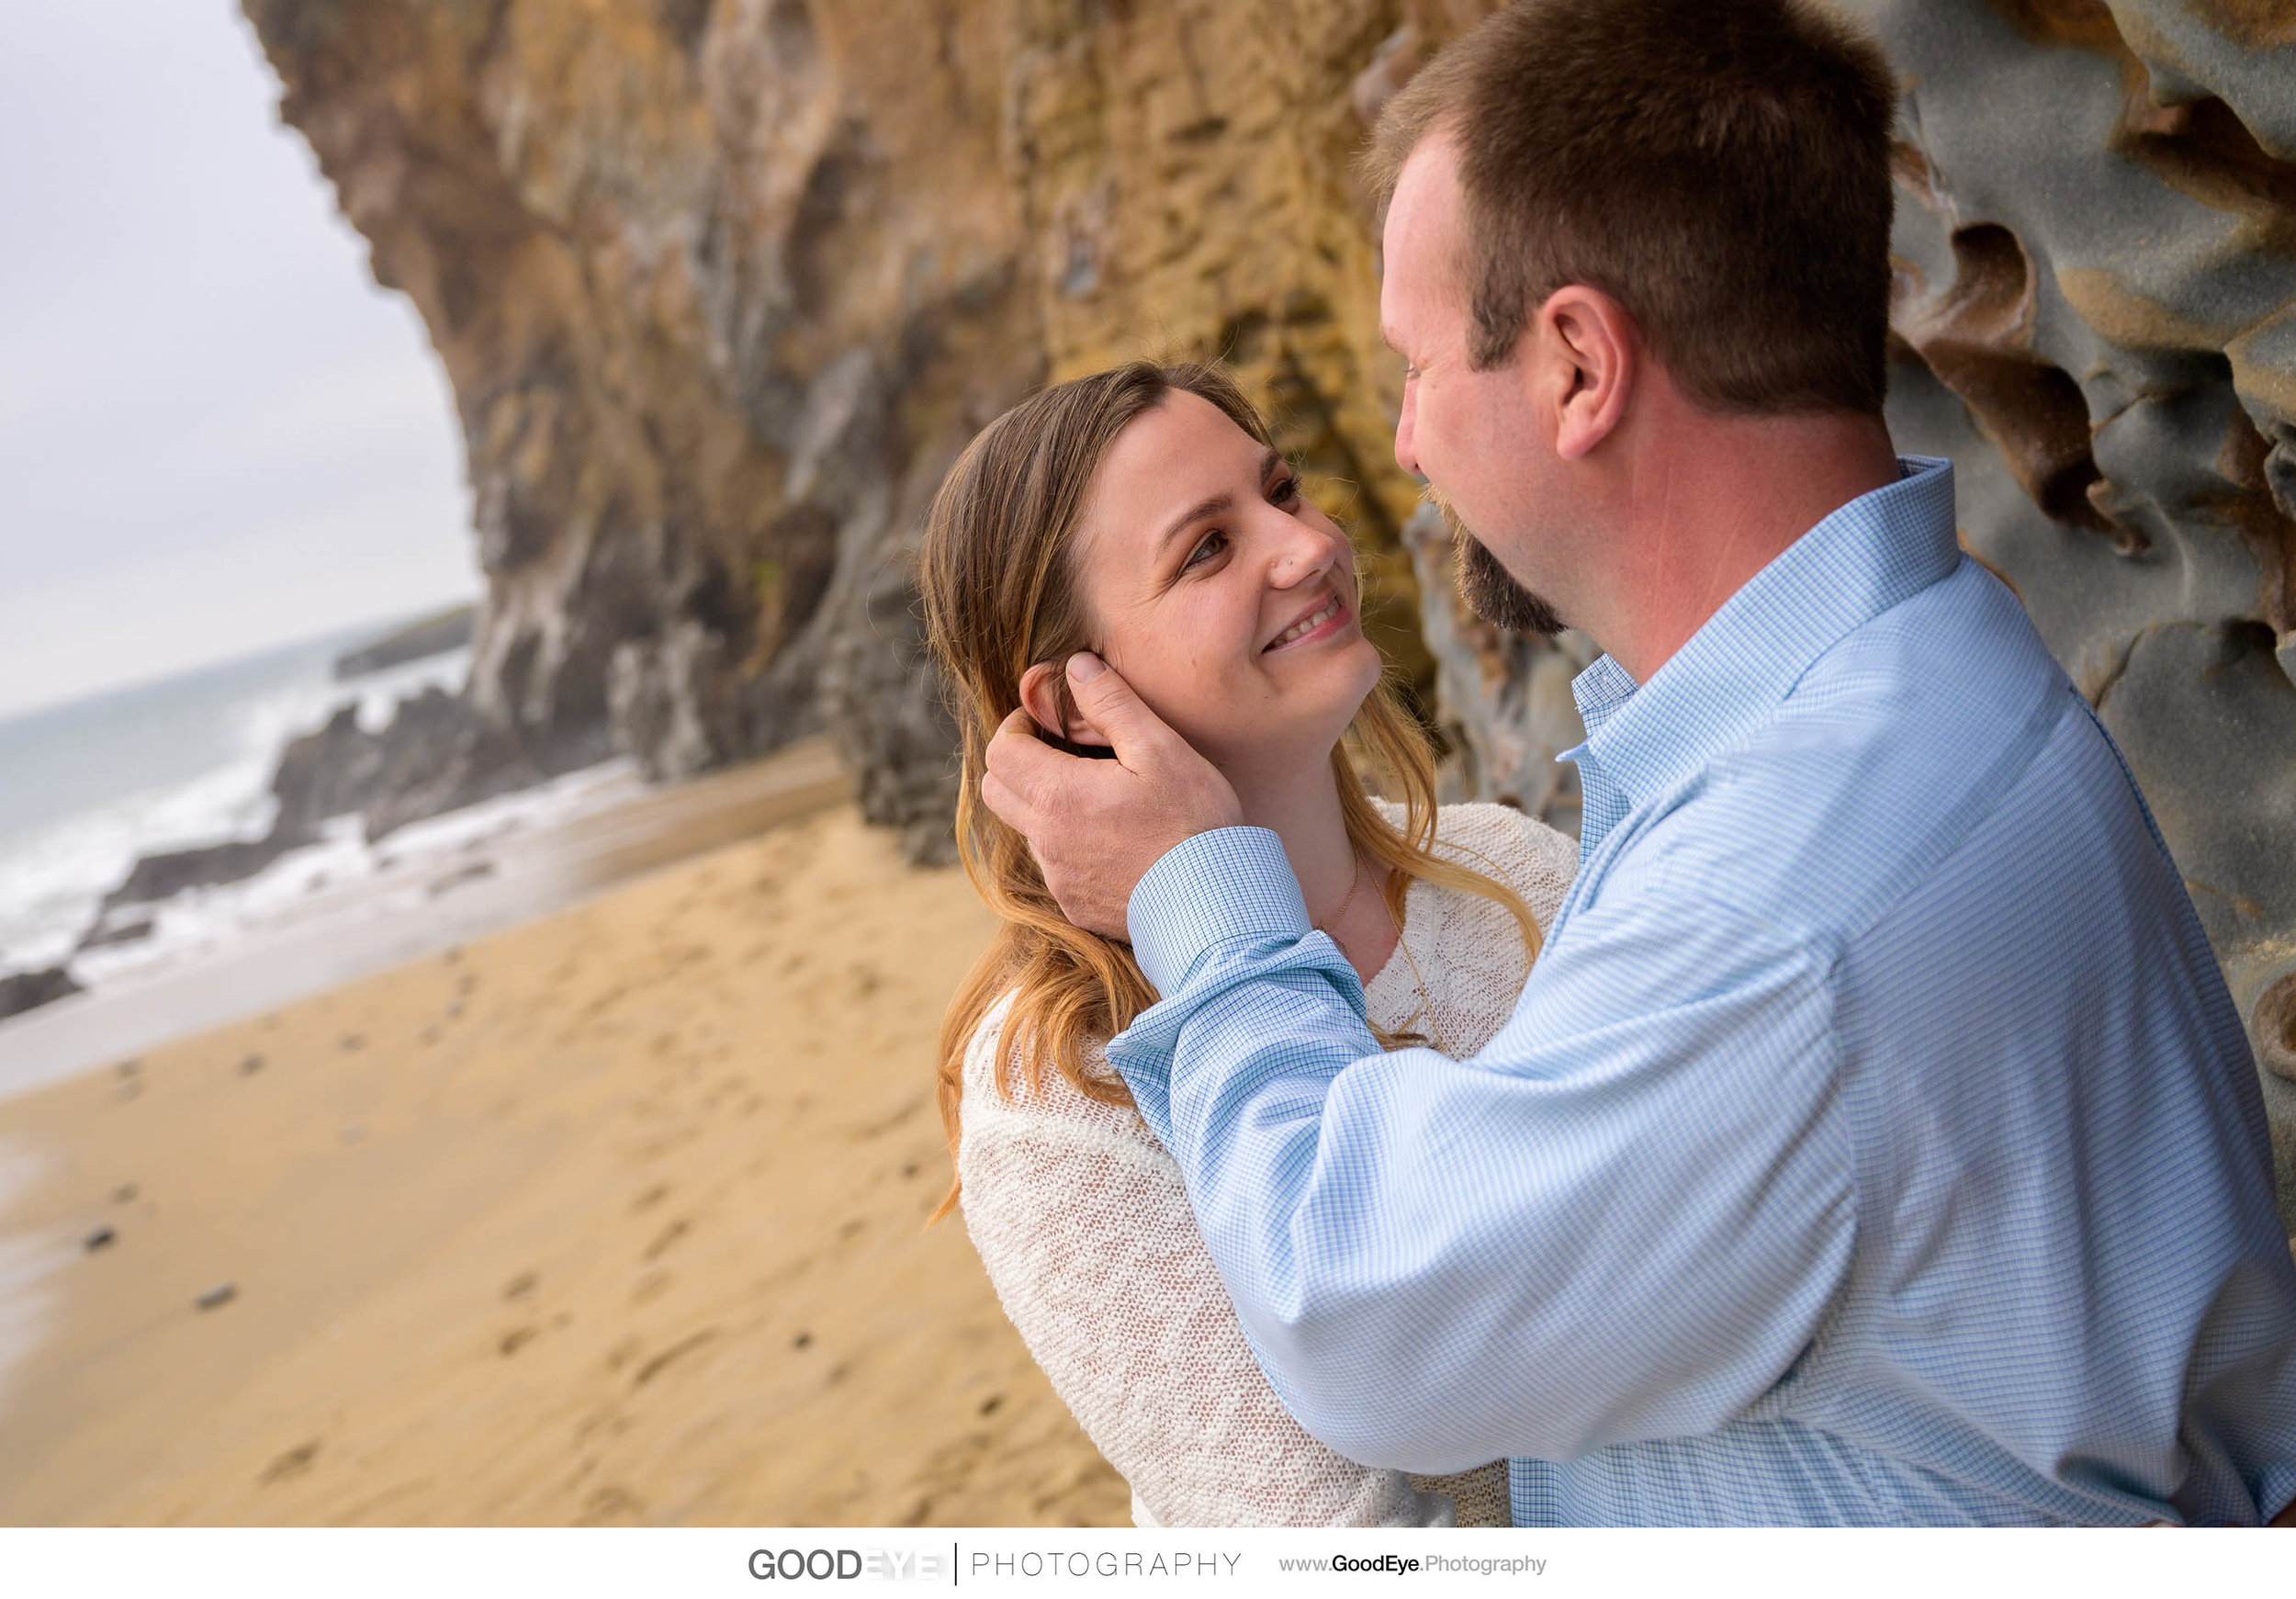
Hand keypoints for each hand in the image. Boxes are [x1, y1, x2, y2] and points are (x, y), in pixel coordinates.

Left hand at [980, 653, 1241, 938]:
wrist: (1217, 906)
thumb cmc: (1195, 824)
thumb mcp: (1162, 749)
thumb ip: (1113, 704)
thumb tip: (1076, 668)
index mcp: (1058, 796)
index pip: (1000, 751)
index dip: (1017, 726)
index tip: (1048, 721)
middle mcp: (1047, 841)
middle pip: (996, 791)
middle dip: (1017, 762)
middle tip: (1060, 751)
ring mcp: (1059, 878)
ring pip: (1026, 829)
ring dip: (1044, 805)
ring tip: (1097, 796)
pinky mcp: (1076, 906)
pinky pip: (1055, 866)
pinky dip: (1069, 844)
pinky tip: (1114, 839)